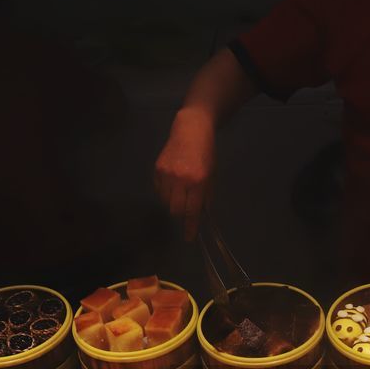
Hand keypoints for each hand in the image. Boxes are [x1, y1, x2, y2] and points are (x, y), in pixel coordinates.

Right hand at [154, 108, 214, 240]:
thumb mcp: (212, 175)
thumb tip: (202, 216)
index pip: (192, 211)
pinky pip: (158, 190)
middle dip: (181, 213)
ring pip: (165, 201)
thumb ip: (206, 196)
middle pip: (176, 210)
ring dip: (172, 202)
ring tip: (180, 191)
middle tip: (186, 207)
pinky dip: (165, 192)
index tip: (189, 238)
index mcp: (198, 181)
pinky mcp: (157, 168)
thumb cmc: (206, 153)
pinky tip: (172, 182)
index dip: (190, 227)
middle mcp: (181, 179)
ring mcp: (167, 173)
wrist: (191, 129)